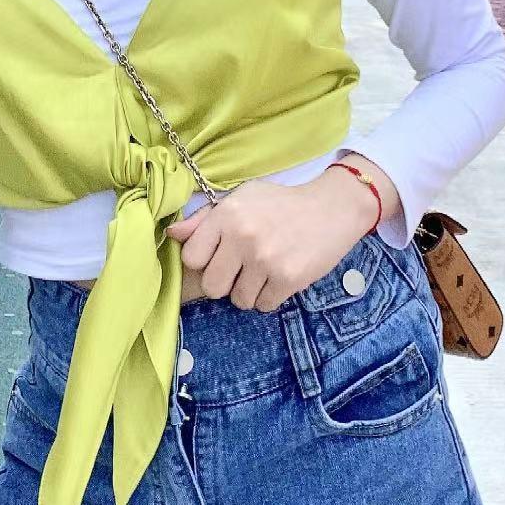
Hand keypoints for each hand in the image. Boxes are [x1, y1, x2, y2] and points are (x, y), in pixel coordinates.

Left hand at [165, 168, 391, 311]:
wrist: (332, 209)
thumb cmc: (281, 204)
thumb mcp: (243, 199)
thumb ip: (206, 218)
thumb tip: (172, 234)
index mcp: (227, 214)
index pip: (191, 257)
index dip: (204, 261)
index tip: (218, 256)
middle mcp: (242, 236)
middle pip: (212, 287)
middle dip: (224, 283)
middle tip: (241, 270)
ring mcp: (265, 259)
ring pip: (239, 300)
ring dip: (249, 292)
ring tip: (264, 271)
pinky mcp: (287, 278)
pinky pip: (263, 305)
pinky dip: (269, 297)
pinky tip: (279, 277)